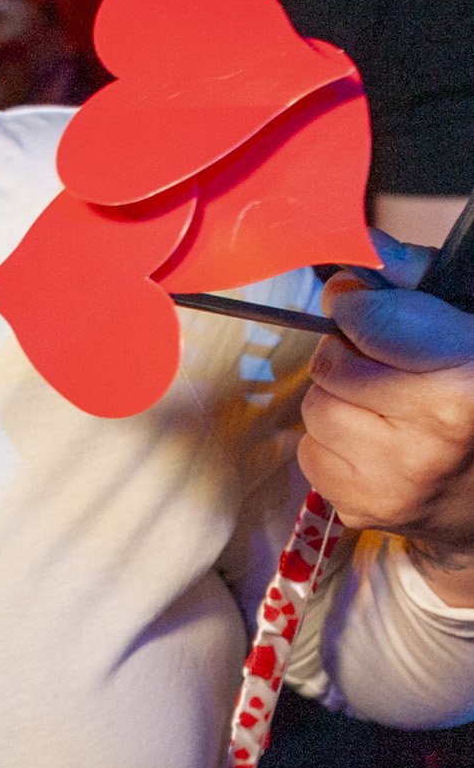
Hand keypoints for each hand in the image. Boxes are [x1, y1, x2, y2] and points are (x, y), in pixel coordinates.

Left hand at [303, 235, 473, 602]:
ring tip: (384, 406)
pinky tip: (375, 443)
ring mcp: (395, 481)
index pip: (372, 322)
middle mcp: (432, 437)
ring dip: (338, 400)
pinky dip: (332, 443)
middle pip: (331, 367)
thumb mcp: (467, 325)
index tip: (354, 299)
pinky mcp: (363, 510)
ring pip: (315, 410)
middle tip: (380, 361)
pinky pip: (310, 454)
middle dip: (347, 354)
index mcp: (467, 383)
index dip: (354, 302)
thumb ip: (414, 283)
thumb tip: (352, 258)